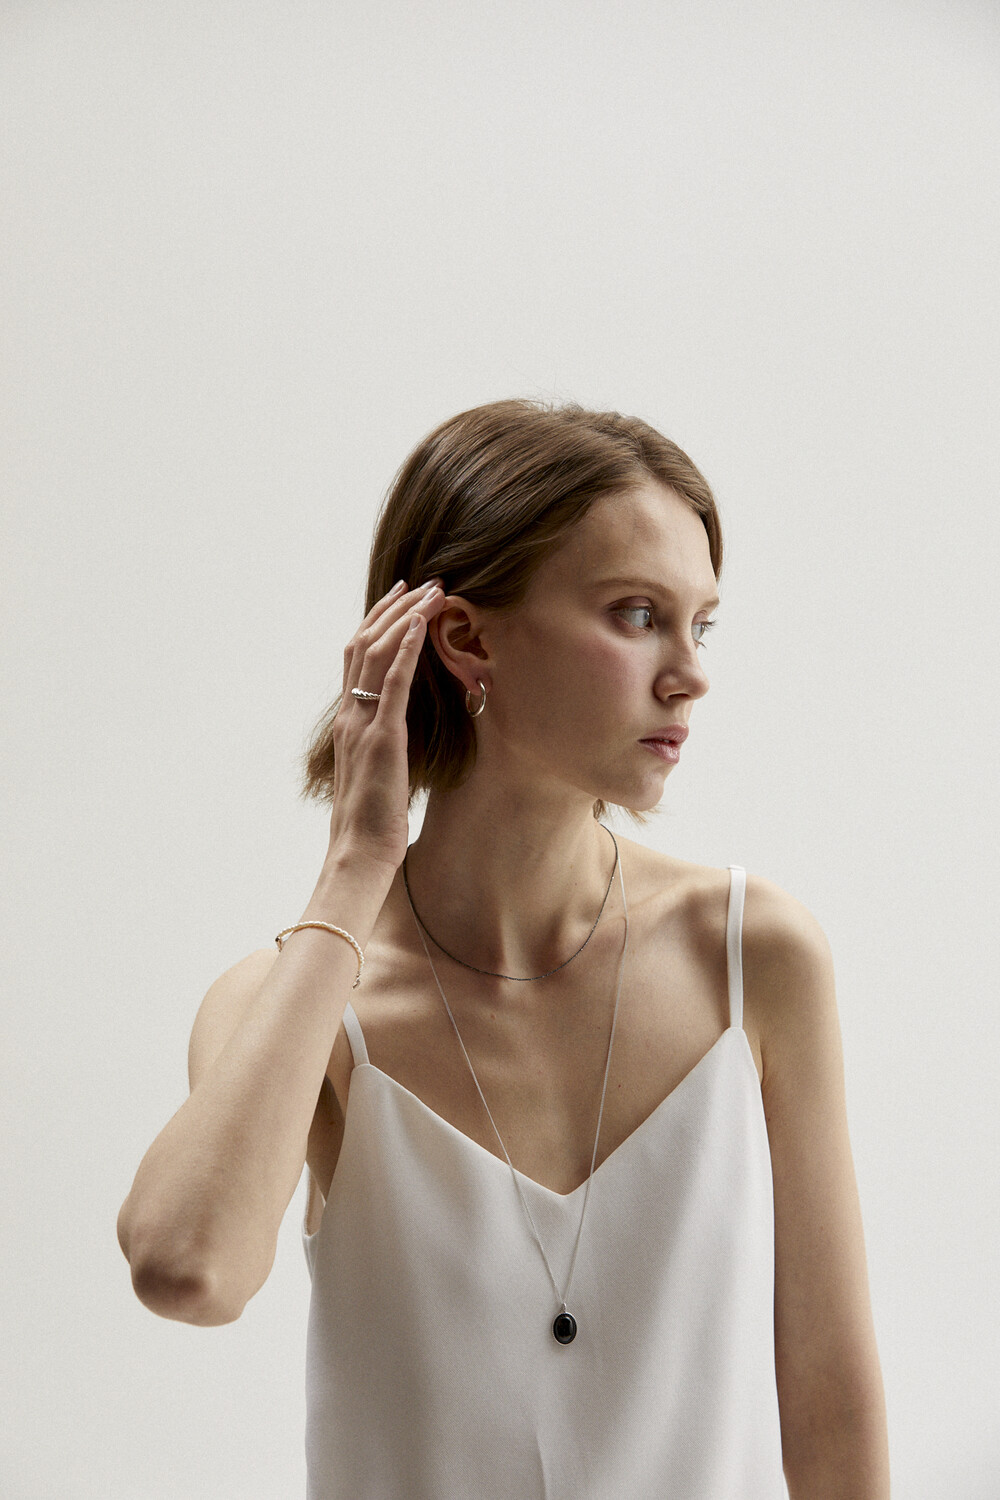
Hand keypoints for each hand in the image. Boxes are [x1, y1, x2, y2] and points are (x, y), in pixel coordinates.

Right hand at [324, 578, 447, 873]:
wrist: (358, 855)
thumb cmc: (372, 826)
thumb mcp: (379, 776)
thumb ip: (385, 748)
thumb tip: (401, 737)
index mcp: (349, 724)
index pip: (357, 659)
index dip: (378, 623)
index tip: (401, 599)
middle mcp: (350, 717)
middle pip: (363, 644)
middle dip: (393, 608)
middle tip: (420, 580)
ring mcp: (363, 725)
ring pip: (376, 654)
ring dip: (405, 617)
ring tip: (431, 590)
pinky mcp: (382, 738)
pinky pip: (392, 682)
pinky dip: (405, 648)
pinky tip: (421, 623)